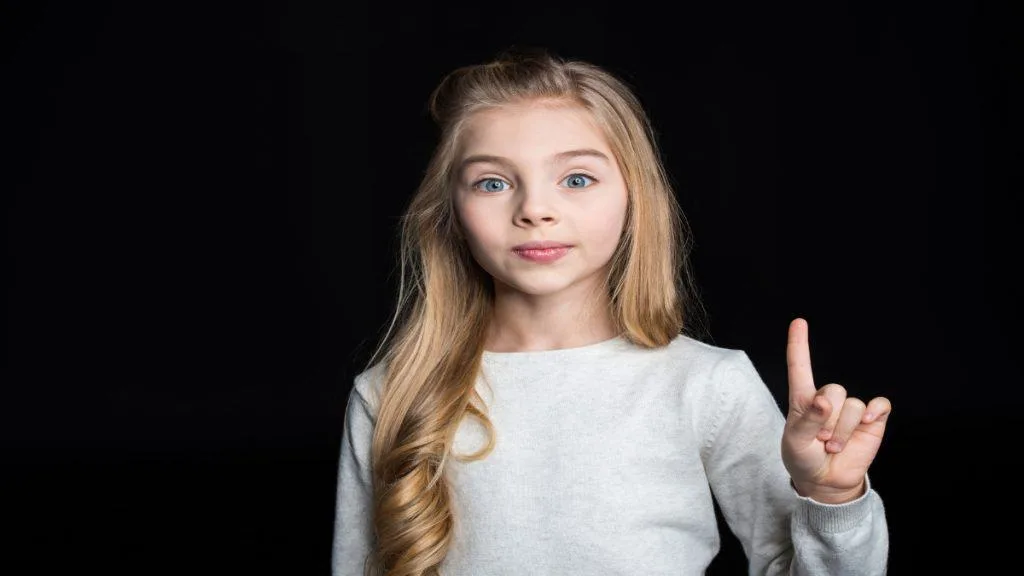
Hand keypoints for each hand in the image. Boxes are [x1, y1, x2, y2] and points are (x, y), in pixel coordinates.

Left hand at [781, 318, 891, 503]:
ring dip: (843, 431)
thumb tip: (825, 400)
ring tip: (834, 445)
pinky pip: (880, 406)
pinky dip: (876, 413)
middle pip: (834, 390)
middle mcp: (829, 399)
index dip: (799, 344)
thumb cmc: (804, 457)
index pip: (800, 367)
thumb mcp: (795, 441)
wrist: (825, 481)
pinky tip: (869, 424)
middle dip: (828, 420)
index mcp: (804, 399)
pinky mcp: (873, 420)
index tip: (798, 322)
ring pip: (853, 406)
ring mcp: (852, 409)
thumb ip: (808, 420)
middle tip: (821, 440)